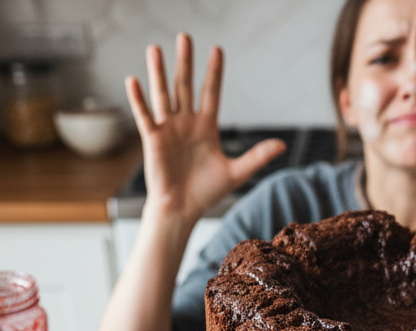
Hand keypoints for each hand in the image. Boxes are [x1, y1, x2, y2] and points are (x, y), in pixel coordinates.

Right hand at [125, 34, 285, 224]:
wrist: (183, 210)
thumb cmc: (207, 192)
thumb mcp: (236, 173)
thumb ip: (257, 156)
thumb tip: (282, 145)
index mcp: (206, 127)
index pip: (211, 93)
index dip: (214, 73)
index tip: (217, 50)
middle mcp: (186, 123)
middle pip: (185, 86)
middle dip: (186, 62)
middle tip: (185, 37)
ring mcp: (168, 129)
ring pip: (163, 95)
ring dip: (159, 73)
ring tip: (155, 48)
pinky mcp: (153, 140)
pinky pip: (145, 116)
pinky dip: (139, 100)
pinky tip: (133, 81)